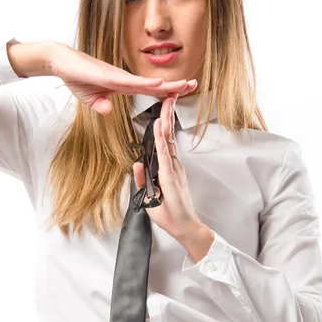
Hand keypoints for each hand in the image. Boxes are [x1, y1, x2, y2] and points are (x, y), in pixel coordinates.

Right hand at [51, 44, 197, 114]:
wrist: (60, 63)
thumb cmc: (76, 76)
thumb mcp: (90, 97)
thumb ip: (100, 104)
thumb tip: (108, 110)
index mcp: (121, 85)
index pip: (148, 90)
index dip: (166, 91)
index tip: (182, 91)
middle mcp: (123, 79)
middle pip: (153, 85)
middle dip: (174, 85)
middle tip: (194, 84)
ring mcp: (117, 77)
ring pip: (146, 83)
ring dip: (166, 84)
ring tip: (184, 85)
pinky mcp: (108, 77)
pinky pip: (130, 82)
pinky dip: (146, 83)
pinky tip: (159, 83)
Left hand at [132, 93, 204, 240]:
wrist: (184, 227)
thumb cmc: (170, 213)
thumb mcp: (149, 196)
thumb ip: (143, 179)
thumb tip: (137, 164)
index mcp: (168, 167)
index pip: (164, 140)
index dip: (163, 122)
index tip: (163, 106)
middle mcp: (172, 164)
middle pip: (168, 133)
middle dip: (168, 113)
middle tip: (169, 93)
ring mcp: (173, 168)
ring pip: (167, 139)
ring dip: (165, 119)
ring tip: (165, 101)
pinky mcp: (171, 175)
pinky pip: (164, 153)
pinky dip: (161, 138)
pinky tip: (159, 126)